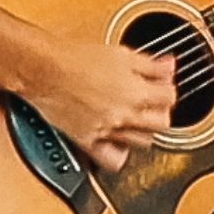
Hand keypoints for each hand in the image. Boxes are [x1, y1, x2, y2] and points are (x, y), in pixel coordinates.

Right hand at [20, 40, 176, 172]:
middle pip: (161, 123)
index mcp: (136, 92)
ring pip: (143, 142)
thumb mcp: (121, 54)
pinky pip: (113, 160)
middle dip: (160, 111)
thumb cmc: (76, 58)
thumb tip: (169, 67)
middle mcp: (125, 116)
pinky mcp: (89, 142)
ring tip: (136, 118)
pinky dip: (120, 155)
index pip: (169, 97)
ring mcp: (108, 132)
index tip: (162, 85)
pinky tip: (119, 142)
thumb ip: (150, 64)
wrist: (44, 69)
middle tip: (152, 101)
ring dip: (144, 130)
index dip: (168, 89)